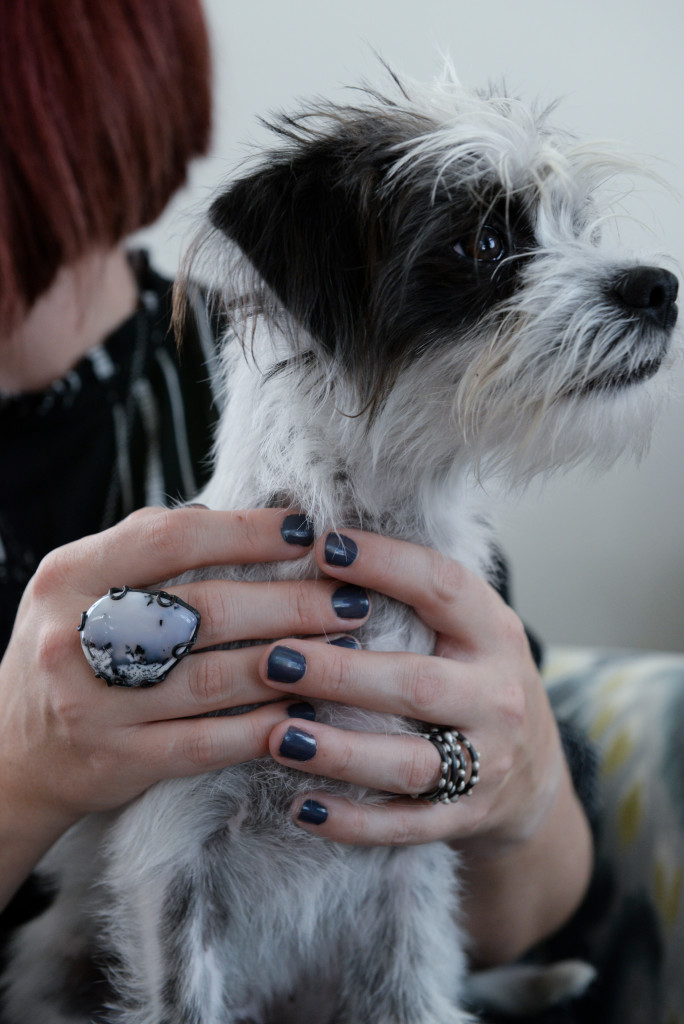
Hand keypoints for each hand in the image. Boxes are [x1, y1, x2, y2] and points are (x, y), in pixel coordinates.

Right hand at [0, 507, 370, 907]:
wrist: (11, 754)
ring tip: (345, 647)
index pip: (172, 538)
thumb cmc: (67, 649)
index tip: (305, 530)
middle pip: (205, 609)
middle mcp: (74, 638)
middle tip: (349, 598)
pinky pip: (206, 743)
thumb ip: (148, 547)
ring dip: (291, 662)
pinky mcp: (117, 762)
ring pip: (212, 678)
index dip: (247, 532)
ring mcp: (94, 706)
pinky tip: (305, 709)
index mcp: (71, 577)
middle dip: (291, 602)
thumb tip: (238, 517)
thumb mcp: (81, 584)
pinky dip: (261, 725)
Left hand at [260, 528, 592, 962]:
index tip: (323, 546)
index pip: (443, 588)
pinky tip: (301, 807)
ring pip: (409, 763)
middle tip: (273, 659)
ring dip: (339, 752)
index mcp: (493, 633)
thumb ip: (414, 593)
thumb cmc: (475, 678)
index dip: (386, 565)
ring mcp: (487, 764)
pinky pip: (406, 825)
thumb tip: (322, 541)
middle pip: (418, 684)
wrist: (533, 775)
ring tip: (275, 736)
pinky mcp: (467, 817)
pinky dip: (353, 821)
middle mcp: (497, 696)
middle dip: (341, 673)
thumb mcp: (468, 627)